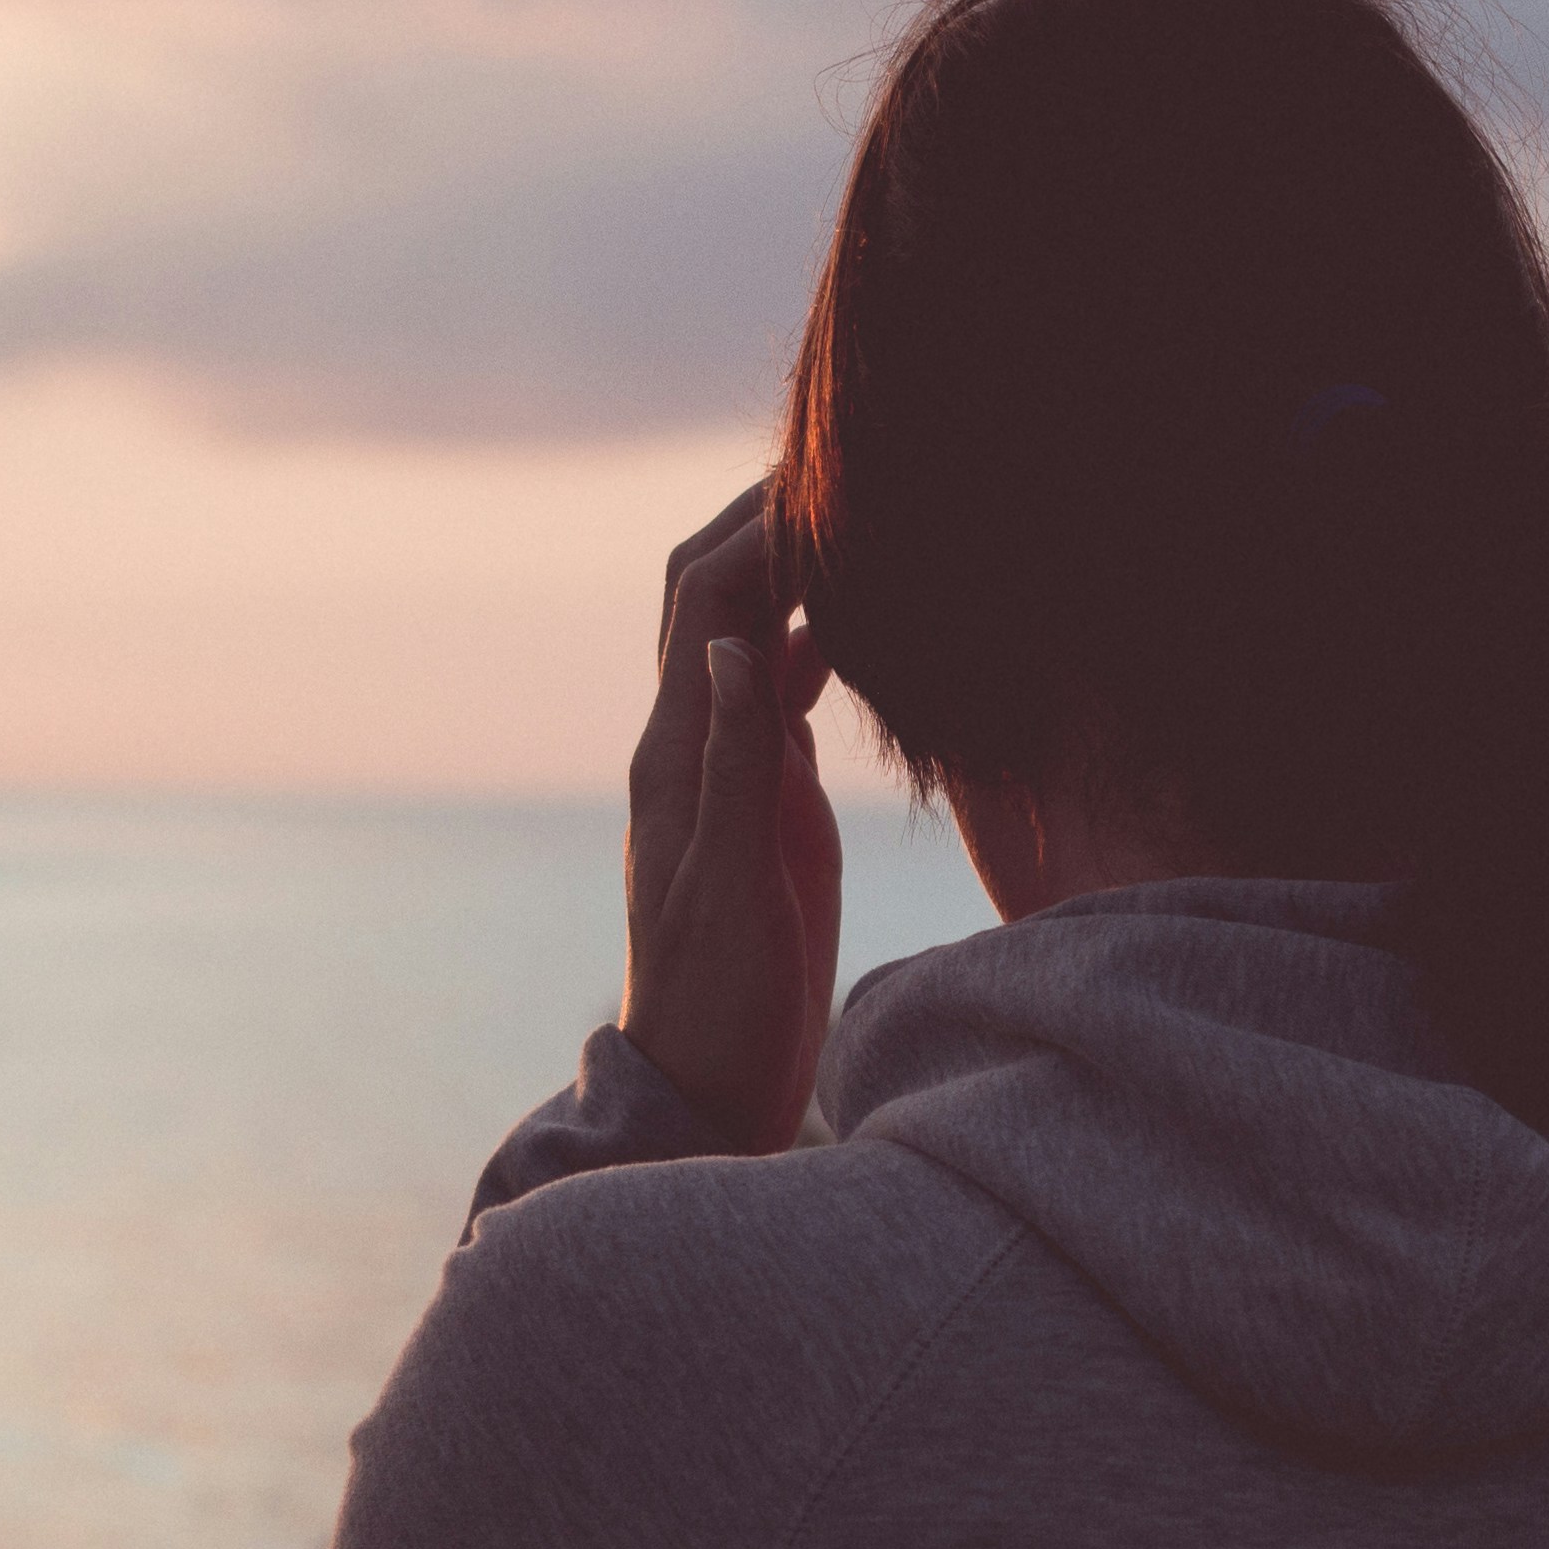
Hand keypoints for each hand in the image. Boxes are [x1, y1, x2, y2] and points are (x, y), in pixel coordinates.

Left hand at [618, 483, 842, 1152]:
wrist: (707, 1086)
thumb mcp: (736, 889)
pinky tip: (870, 624)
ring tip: (868, 517)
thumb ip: (738, 768)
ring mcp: (726, 768)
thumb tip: (740, 648)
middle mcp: (692, 743)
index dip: (760, 528)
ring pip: (754, 633)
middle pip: (717, 595)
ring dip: (797, 571)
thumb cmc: (719, 1003)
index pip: (708, 602)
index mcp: (678, 755)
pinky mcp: (763, 800)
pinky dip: (819, 641)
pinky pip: (782, 693)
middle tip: (848, 462)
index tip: (830, 475)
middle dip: (769, 521)